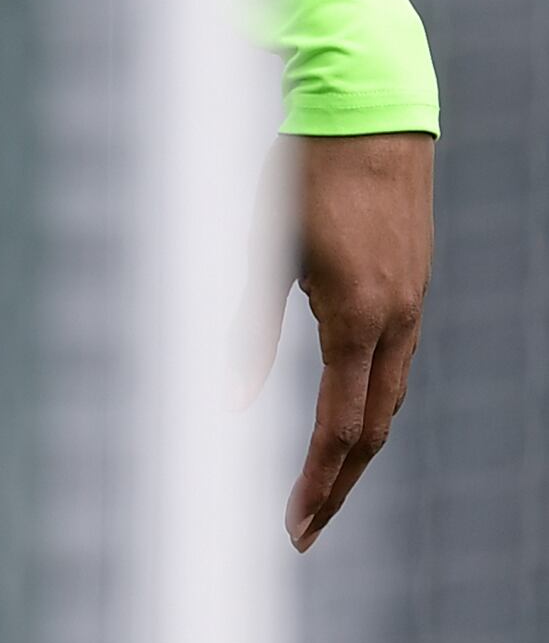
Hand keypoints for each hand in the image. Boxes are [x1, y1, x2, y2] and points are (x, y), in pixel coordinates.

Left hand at [242, 131, 431, 551]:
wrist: (368, 111)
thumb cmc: (303, 175)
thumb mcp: (265, 250)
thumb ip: (250, 331)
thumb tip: (230, 401)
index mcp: (358, 319)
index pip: (339, 429)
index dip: (317, 484)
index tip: (296, 531)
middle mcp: (396, 320)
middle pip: (373, 428)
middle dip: (340, 483)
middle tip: (307, 528)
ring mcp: (412, 301)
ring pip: (391, 397)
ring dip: (359, 447)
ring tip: (326, 483)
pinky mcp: (413, 280)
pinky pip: (398, 361)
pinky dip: (373, 400)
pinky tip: (351, 407)